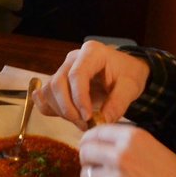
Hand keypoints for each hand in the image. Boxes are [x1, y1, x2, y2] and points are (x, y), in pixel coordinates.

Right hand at [33, 41, 148, 127]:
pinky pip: (44, 96)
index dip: (79, 98)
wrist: (124, 71)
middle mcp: (73, 59)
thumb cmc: (128, 74)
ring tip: (81, 122)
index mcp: (91, 53)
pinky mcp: (58, 81)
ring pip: (49, 91)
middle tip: (85, 124)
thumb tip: (102, 121)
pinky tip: (68, 116)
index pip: (76, 75)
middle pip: (57, 83)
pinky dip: (51, 108)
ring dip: (61, 111)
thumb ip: (118, 103)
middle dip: (68, 108)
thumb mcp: (131, 86)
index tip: (88, 117)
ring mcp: (62, 69)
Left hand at [79, 123, 175, 176]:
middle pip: (86, 152)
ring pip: (88, 176)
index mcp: (132, 138)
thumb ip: (128, 145)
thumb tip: (103, 144)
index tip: (88, 144)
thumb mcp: (156, 150)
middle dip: (86, 159)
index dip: (89, 139)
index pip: (97, 132)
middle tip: (91, 166)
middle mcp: (120, 156)